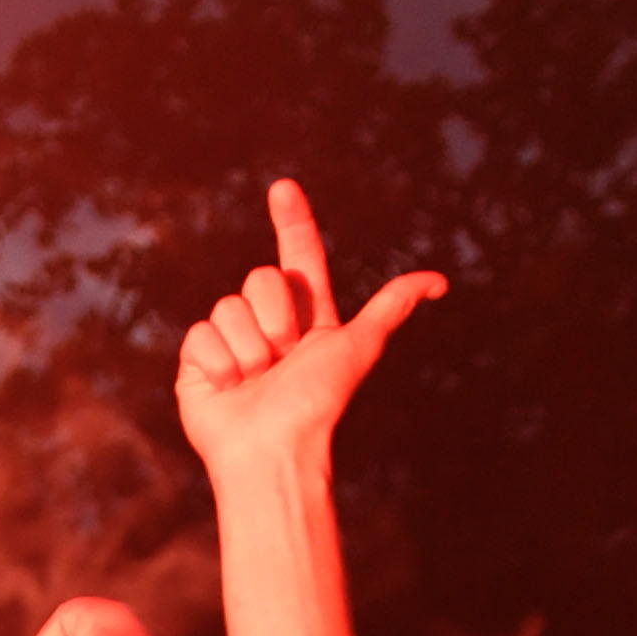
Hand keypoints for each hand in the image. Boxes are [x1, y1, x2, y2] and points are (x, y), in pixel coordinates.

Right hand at [174, 176, 444, 475]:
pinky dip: (218, 362)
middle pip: (259, 279)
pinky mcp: (197, 361)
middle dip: (275, 320)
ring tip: (256, 380)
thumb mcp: (357, 347)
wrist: (273, 449)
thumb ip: (390, 308)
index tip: (283, 186)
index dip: (293, 221)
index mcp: (304, 315)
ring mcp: (229, 341)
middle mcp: (265, 323)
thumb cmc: (317, 404)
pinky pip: (200, 334)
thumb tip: (439, 282)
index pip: (297, 255)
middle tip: (282, 358)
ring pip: (228, 307)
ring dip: (249, 348)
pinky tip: (228, 388)